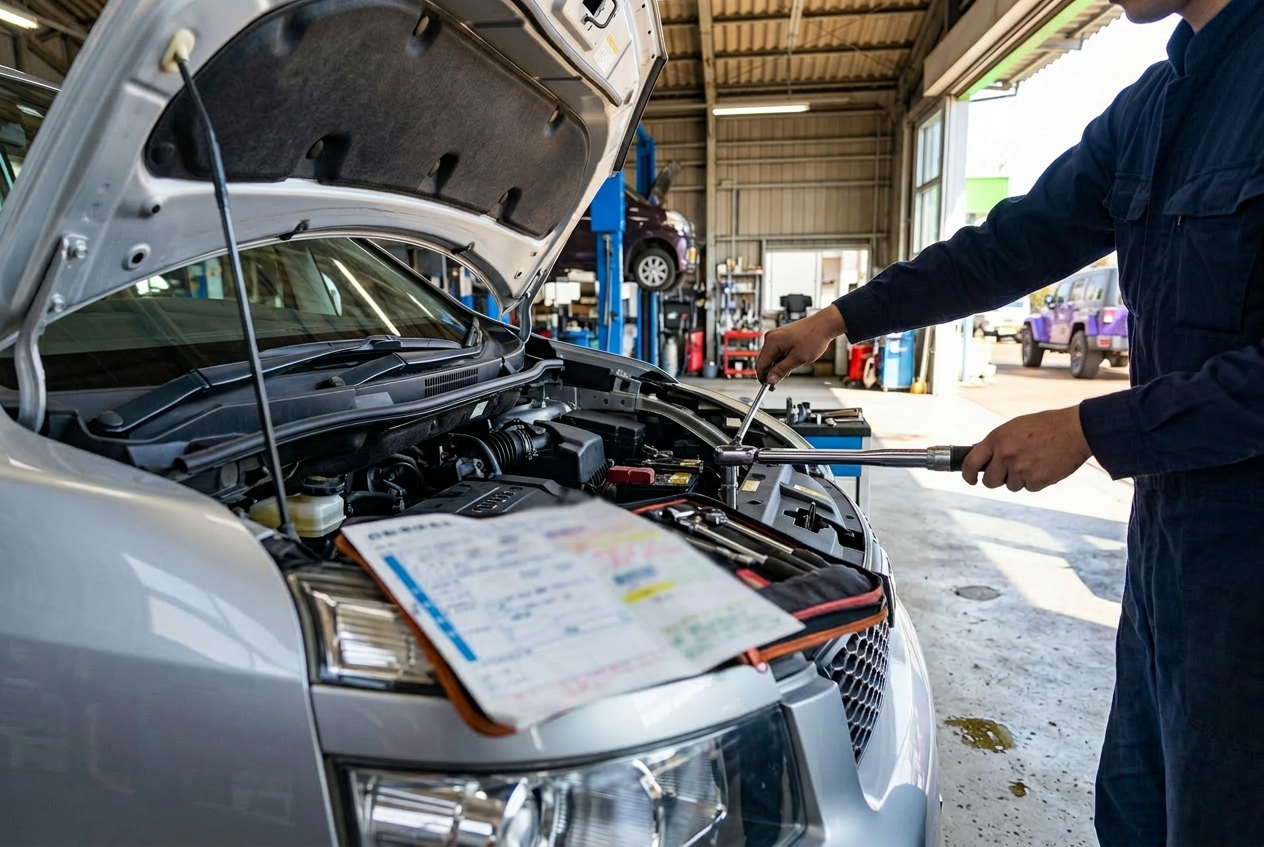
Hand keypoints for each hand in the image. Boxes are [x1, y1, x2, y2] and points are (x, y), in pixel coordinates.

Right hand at [756, 306, 847, 385]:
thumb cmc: (814, 338)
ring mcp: (776, 336)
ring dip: (777, 367)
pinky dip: (781, 360)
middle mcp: (771, 337)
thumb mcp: (798, 359)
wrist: (824, 325)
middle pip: (764, 361)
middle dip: (770, 373)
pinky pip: (776, 352)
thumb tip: (770, 380)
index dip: (763, 378)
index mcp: (772, 342)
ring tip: (790, 370)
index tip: (769, 387)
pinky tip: (790, 363)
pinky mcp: (781, 337)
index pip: (760, 365)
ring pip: (770, 358)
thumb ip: (781, 370)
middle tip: (778, 383)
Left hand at [961, 406, 1091, 491]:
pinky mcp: (1036, 481)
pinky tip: (1044, 466)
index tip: (971, 479)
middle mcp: (1005, 455)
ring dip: (1019, 478)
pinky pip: (1029, 488)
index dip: (968, 475)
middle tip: (1008, 471)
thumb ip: (997, 443)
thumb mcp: (1014, 427)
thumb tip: (981, 457)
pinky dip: (1035, 480)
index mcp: (997, 439)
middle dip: (997, 479)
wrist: (1075, 430)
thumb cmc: (1045, 426)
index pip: (971, 463)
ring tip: (1034, 460)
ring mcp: (1021, 470)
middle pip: (990, 482)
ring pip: (1011, 486)